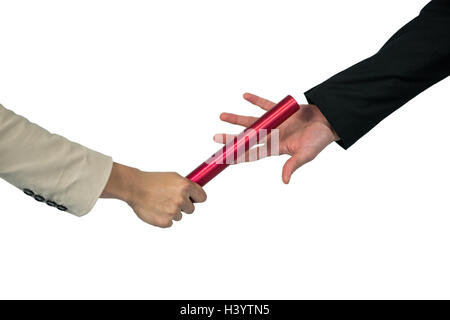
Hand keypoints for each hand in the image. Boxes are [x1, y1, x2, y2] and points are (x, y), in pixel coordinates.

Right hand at [101, 163, 206, 227]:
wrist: (134, 187)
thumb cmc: (152, 181)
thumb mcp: (173, 177)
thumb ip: (186, 186)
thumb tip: (197, 193)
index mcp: (185, 186)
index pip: (202, 197)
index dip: (196, 198)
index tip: (193, 198)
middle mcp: (181, 199)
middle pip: (191, 209)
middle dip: (183, 205)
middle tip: (170, 199)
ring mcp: (173, 211)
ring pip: (180, 216)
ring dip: (172, 212)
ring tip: (160, 203)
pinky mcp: (165, 222)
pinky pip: (170, 222)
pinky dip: (164, 218)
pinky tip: (156, 209)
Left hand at [214, 93, 338, 183]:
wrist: (329, 122)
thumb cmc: (319, 140)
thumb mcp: (306, 155)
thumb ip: (293, 165)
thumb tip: (285, 181)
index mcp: (275, 148)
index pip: (252, 153)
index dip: (238, 156)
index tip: (224, 158)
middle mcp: (271, 136)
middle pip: (246, 138)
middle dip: (231, 138)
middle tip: (215, 138)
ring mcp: (275, 123)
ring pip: (251, 120)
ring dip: (237, 118)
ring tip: (221, 116)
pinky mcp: (281, 110)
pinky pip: (265, 104)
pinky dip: (255, 100)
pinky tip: (244, 96)